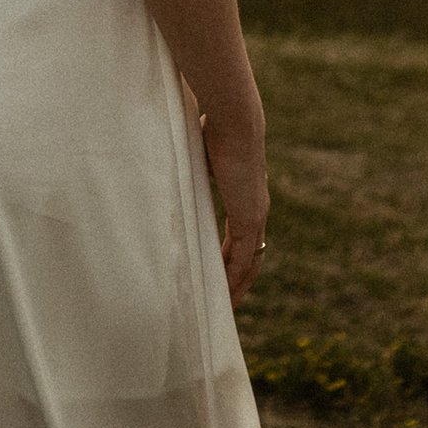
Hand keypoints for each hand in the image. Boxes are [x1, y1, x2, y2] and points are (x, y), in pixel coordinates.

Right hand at [205, 105, 269, 308]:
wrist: (234, 119)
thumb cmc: (214, 128)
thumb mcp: (199, 156)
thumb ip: (192, 169)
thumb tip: (171, 162)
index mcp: (247, 196)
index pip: (242, 237)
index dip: (232, 257)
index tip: (220, 273)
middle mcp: (256, 210)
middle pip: (250, 257)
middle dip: (239, 282)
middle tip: (226, 303)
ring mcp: (255, 215)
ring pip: (249, 263)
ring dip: (238, 286)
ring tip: (225, 308)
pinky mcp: (249, 218)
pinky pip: (242, 258)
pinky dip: (234, 278)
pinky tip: (224, 295)